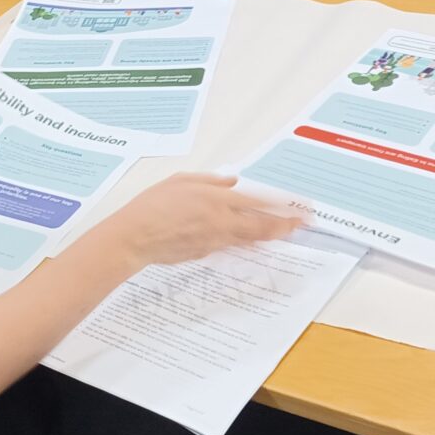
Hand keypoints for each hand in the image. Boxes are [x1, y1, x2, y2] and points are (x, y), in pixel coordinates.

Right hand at [92, 173, 304, 268]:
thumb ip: (211, 181)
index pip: (258, 204)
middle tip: (299, 226)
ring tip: (281, 232)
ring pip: (248, 239)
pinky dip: (241, 242)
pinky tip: (246, 239)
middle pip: (261, 227)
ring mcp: (214, 241)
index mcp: (217, 200)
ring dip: (266, 236)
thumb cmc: (153, 205)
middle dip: (283, 227)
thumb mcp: (182, 180)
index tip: (298, 211)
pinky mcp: (204, 253)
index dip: (281, 209)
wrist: (135, 237)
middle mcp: (221, 222)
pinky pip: (229, 246)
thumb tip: (231, 182)